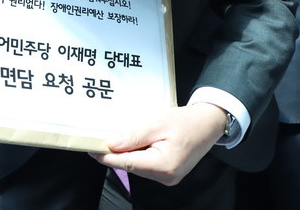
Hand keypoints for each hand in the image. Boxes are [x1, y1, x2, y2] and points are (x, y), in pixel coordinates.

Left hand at [91, 103, 226, 185]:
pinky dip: (136, 155)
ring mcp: (168, 177)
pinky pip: (145, 165)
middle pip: (131, 165)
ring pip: (137, 166)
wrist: (208, 124)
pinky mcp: (168, 173)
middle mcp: (166, 176)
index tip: (91, 149)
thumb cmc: (186, 121)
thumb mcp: (157, 123)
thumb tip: (111, 144)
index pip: (128, 162)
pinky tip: (132, 143)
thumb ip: (134, 135)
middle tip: (98, 140)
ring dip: (126, 154)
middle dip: (114, 154)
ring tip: (114, 139)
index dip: (107, 157)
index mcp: (164, 165)